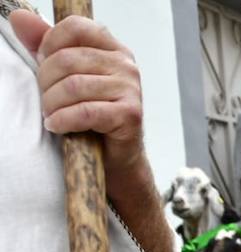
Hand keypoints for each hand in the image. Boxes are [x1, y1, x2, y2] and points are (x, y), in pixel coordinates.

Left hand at [11, 10, 147, 179]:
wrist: (116, 156)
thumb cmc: (92, 115)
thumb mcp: (65, 75)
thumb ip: (43, 45)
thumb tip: (19, 17)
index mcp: (113, 49)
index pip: (75, 27)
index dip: (50, 44)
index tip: (44, 65)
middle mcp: (126, 66)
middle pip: (68, 60)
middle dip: (46, 82)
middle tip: (46, 100)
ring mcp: (130, 90)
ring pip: (73, 87)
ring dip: (52, 105)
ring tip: (51, 115)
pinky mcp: (129, 115)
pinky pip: (85, 112)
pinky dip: (63, 120)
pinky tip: (57, 126)